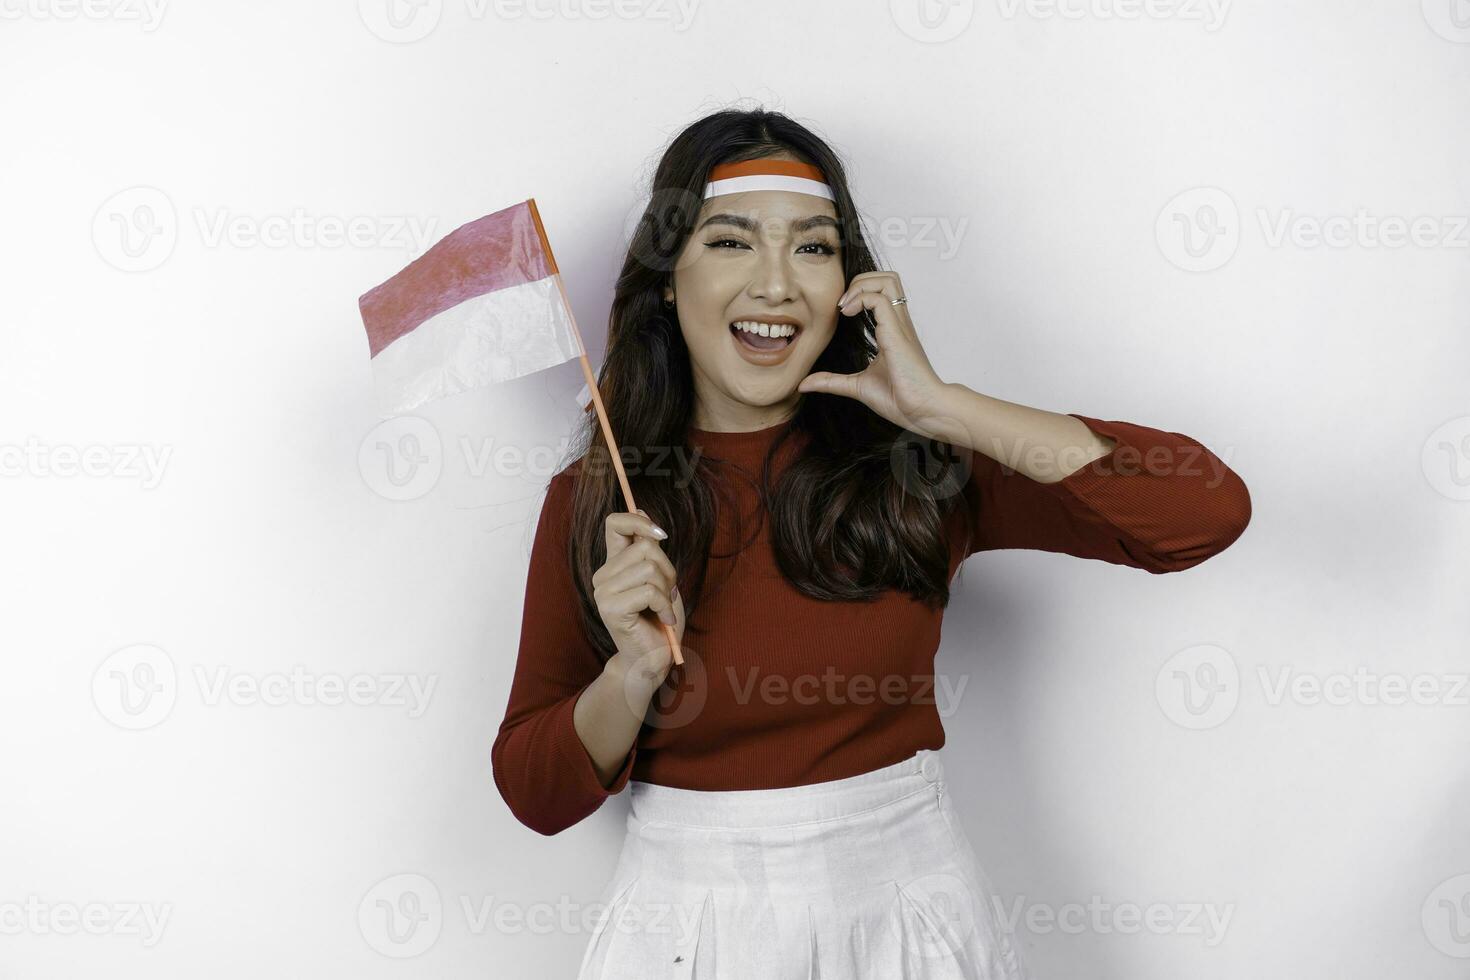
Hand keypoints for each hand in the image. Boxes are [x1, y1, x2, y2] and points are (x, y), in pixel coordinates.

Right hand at [593, 508, 684, 687]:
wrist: (653, 660)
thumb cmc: (659, 621)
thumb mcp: (660, 577)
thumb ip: (649, 549)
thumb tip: (640, 508)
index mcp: (614, 565)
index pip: (615, 523)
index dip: (638, 520)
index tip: (661, 535)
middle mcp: (603, 576)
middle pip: (645, 547)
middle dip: (668, 569)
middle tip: (668, 593)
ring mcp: (603, 593)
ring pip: (649, 568)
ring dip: (667, 589)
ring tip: (664, 608)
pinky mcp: (611, 609)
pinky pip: (649, 591)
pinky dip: (664, 605)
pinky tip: (663, 619)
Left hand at [796, 271, 950, 432]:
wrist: (923, 410)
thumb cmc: (900, 399)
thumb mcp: (857, 386)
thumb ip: (831, 381)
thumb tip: (804, 384)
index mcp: (892, 331)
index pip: (882, 291)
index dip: (859, 291)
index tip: (841, 311)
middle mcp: (898, 323)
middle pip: (888, 277)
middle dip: (861, 280)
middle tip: (843, 304)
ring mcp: (899, 325)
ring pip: (888, 280)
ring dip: (862, 284)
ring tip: (846, 306)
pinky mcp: (896, 332)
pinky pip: (880, 299)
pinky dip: (860, 298)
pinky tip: (847, 314)